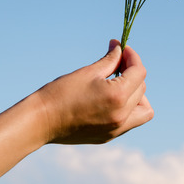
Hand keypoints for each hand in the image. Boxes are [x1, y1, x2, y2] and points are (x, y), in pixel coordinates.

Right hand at [36, 39, 153, 143]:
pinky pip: (131, 121)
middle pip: (142, 88)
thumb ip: (110, 60)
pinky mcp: (109, 136)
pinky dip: (129, 108)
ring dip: (137, 93)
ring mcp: (116, 129)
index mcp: (117, 96)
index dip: (132, 57)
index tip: (122, 48)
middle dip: (133, 72)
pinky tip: (112, 98)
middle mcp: (122, 115)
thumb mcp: (88, 72)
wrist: (39, 122)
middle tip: (117, 62)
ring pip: (144, 109)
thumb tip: (120, 48)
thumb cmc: (60, 93)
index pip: (139, 72)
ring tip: (120, 83)